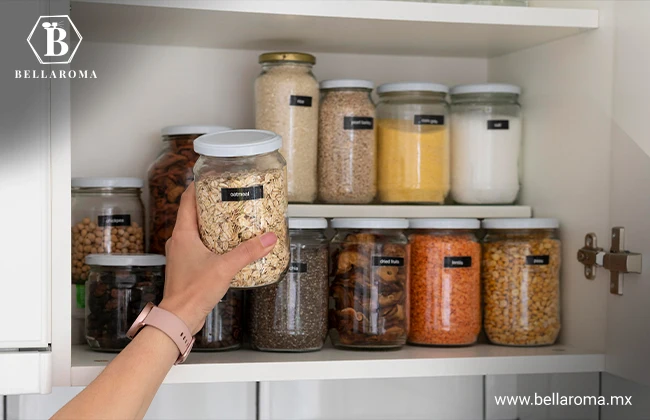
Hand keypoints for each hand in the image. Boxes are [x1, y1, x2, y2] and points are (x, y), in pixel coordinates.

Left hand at [159, 183, 276, 333]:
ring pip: (197, 231)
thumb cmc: (192, 292)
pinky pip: (200, 247)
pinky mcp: (188, 267)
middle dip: (212, 205)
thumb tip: (268, 238)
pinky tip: (229, 247)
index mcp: (182, 233)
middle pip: (193, 214)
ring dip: (213, 225)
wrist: (179, 318)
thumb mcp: (225, 267)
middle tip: (230, 199)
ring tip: (233, 221)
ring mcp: (182, 254)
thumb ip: (248, 251)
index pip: (187, 200)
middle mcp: (179, 241)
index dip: (199, 186)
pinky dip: (213, 242)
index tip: (212, 178)